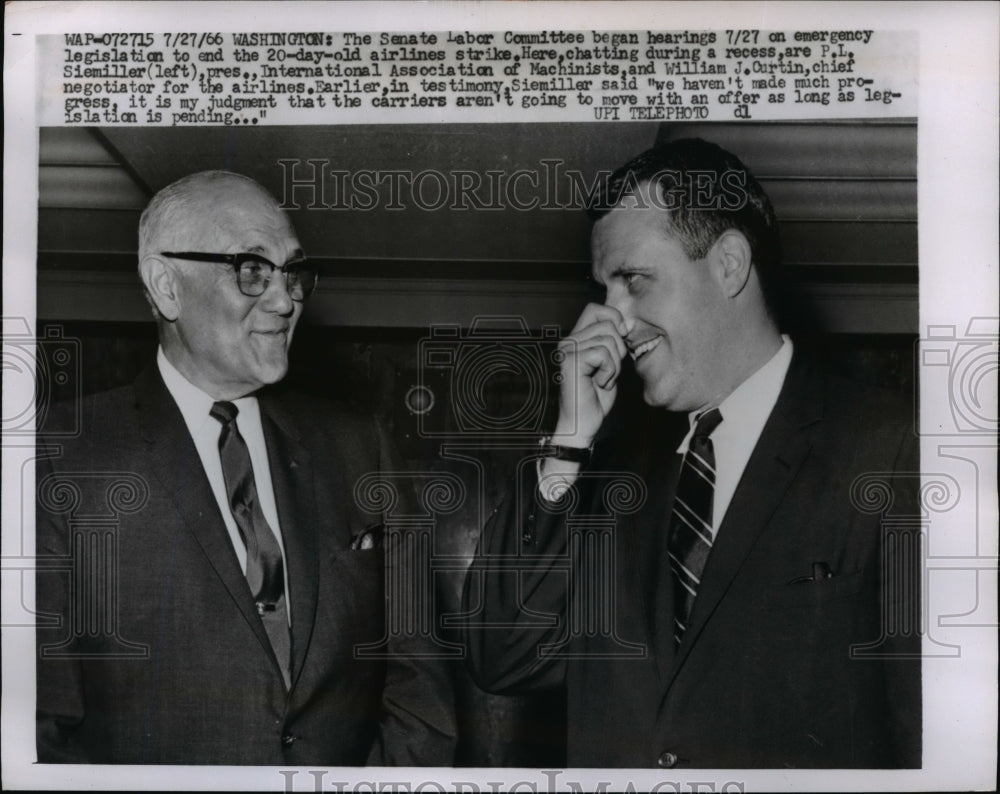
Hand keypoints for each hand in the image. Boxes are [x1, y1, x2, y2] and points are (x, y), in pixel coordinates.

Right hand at [551, 304, 629, 447]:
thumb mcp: (610, 365)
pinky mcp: (571, 361)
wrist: (581, 424)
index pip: (596, 309)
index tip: (622, 338)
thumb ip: (616, 343)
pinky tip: (598, 384)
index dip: (614, 318)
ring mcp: (567, 350)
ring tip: (602, 379)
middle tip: (608, 370)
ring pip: (608, 340)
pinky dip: (609, 372)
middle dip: (618, 348)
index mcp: (576, 339)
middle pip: (607, 323)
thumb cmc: (594, 398)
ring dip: (614, 364)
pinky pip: (603, 354)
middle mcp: (568, 341)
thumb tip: (629, 323)